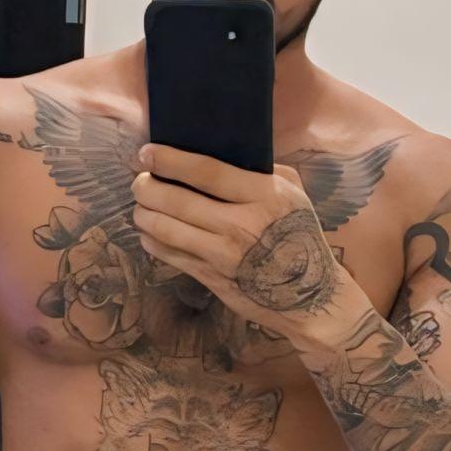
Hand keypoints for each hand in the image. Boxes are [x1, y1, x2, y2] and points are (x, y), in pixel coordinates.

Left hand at [130, 144, 350, 339]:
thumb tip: (224, 154)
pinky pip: (172, 257)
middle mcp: (240, 225)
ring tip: (140, 208)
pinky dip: (154, 243)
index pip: (206, 172)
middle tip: (139, 183)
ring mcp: (223, 256)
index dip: (170, 161)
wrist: (311, 296)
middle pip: (178, 201)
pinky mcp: (213, 279)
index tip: (146, 154)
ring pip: (167, 230)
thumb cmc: (300, 236)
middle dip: (148, 189)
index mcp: (262, 196)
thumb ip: (260, 172)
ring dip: (145, 216)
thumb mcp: (292, 194)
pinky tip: (149, 234)